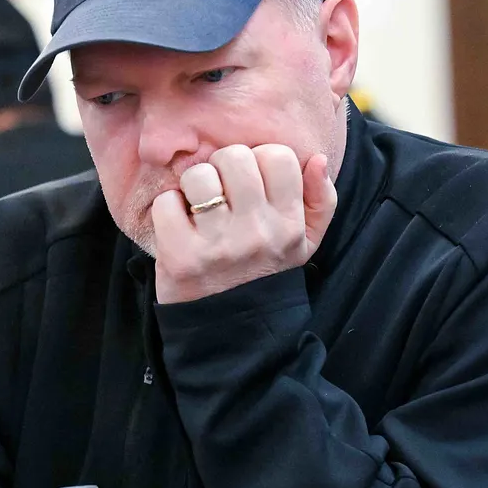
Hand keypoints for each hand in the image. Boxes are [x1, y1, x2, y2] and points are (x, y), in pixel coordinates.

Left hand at [151, 143, 337, 303]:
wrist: (230, 331)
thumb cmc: (265, 274)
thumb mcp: (305, 243)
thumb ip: (320, 199)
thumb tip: (317, 158)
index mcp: (289, 224)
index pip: (277, 156)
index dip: (259, 160)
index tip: (250, 184)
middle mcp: (257, 232)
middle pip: (234, 157)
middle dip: (222, 167)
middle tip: (220, 191)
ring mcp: (219, 245)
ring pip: (199, 176)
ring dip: (193, 186)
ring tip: (198, 207)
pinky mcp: (181, 257)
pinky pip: (167, 203)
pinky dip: (167, 210)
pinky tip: (179, 225)